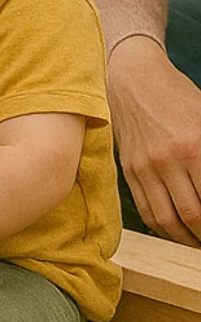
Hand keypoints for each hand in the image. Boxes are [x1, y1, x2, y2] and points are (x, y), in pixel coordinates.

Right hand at [108, 37, 200, 245]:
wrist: (133, 78)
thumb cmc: (177, 96)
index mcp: (193, 146)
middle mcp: (167, 160)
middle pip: (193, 217)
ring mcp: (144, 166)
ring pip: (167, 221)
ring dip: (187, 239)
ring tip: (198, 243)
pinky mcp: (128, 168)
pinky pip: (145, 209)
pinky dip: (162, 228)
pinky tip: (176, 231)